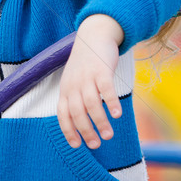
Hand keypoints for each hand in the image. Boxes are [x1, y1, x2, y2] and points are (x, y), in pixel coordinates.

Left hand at [57, 14, 123, 148]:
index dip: (68, 131)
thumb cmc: (85, 63)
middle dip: (86, 130)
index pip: (63, 114)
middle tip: (96, 144)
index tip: (77, 146)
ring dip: (100, 121)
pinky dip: (111, 102)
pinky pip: (106, 89)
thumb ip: (76, 99)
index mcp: (66, 89)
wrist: (93, 34)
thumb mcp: (74, 80)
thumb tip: (83, 124)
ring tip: (109, 135)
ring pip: (91, 103)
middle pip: (77, 112)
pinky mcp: (101, 69)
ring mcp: (87, 76)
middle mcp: (74, 84)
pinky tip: (118, 115)